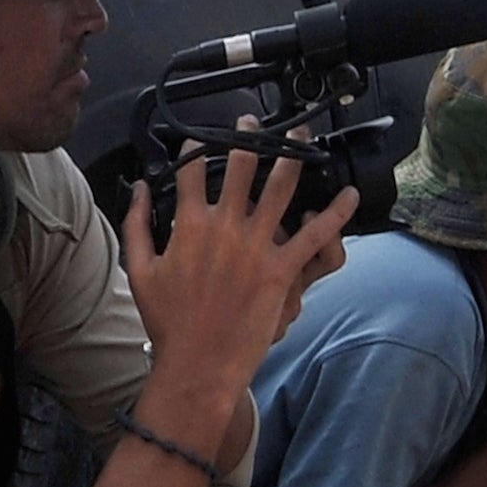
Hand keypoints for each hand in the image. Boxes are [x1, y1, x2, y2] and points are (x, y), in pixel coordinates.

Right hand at [125, 122, 357, 396]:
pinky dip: (335, 213)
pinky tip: (349, 194)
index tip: (198, 137)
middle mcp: (224, 228)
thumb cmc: (167, 323)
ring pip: (280, 188)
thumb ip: (136, 224)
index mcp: (188, 225)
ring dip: (292, 156)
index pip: (190, 171)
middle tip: (254, 122)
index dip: (194, 148)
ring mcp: (255, 247)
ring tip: (300, 137)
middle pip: (239, 167)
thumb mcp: (139, 270)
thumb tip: (138, 189)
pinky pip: (314, 235)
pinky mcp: (280, 270)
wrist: (196, 364)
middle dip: (248, 136)